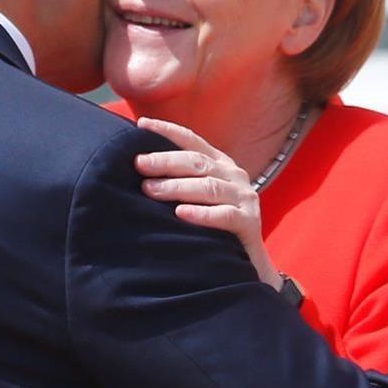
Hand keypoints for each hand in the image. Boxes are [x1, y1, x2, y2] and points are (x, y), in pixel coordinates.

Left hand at [135, 117, 283, 290]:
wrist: (248, 262)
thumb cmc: (213, 225)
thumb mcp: (199, 195)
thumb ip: (179, 179)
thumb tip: (137, 167)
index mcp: (220, 163)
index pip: (191, 141)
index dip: (167, 130)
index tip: (141, 125)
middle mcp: (233, 175)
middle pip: (197, 162)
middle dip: (165, 161)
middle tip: (139, 164)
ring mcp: (244, 197)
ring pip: (208, 187)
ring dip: (177, 187)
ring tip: (150, 190)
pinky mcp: (250, 222)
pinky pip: (224, 215)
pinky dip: (201, 214)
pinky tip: (180, 213)